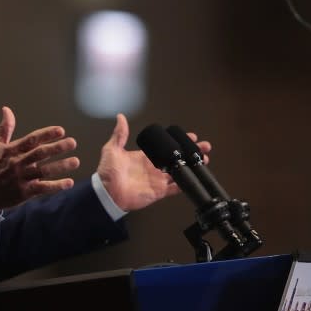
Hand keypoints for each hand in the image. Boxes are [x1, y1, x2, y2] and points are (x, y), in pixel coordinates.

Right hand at [0, 107, 79, 209]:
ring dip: (61, 166)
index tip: (61, 130)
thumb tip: (6, 109)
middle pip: (40, 153)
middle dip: (57, 147)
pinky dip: (56, 186)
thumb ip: (5, 128)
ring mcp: (22, 178)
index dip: (46, 134)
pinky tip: (69, 182)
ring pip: (44, 171)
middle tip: (72, 142)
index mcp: (13, 150)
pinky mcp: (25, 192)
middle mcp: (18, 163)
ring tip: (75, 161)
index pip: (32, 140)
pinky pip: (43, 188)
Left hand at [97, 114, 211, 211]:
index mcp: (144, 156)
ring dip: (192, 165)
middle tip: (203, 147)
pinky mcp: (158, 191)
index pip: (165, 146)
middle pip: (176, 157)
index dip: (178, 141)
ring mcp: (157, 179)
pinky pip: (174, 188)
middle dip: (191, 151)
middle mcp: (153, 167)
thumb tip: (120, 117)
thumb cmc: (107, 173)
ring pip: (179, 171)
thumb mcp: (112, 149)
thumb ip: (120, 134)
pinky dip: (184, 183)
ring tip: (203, 159)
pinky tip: (193, 178)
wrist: (107, 193)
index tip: (190, 136)